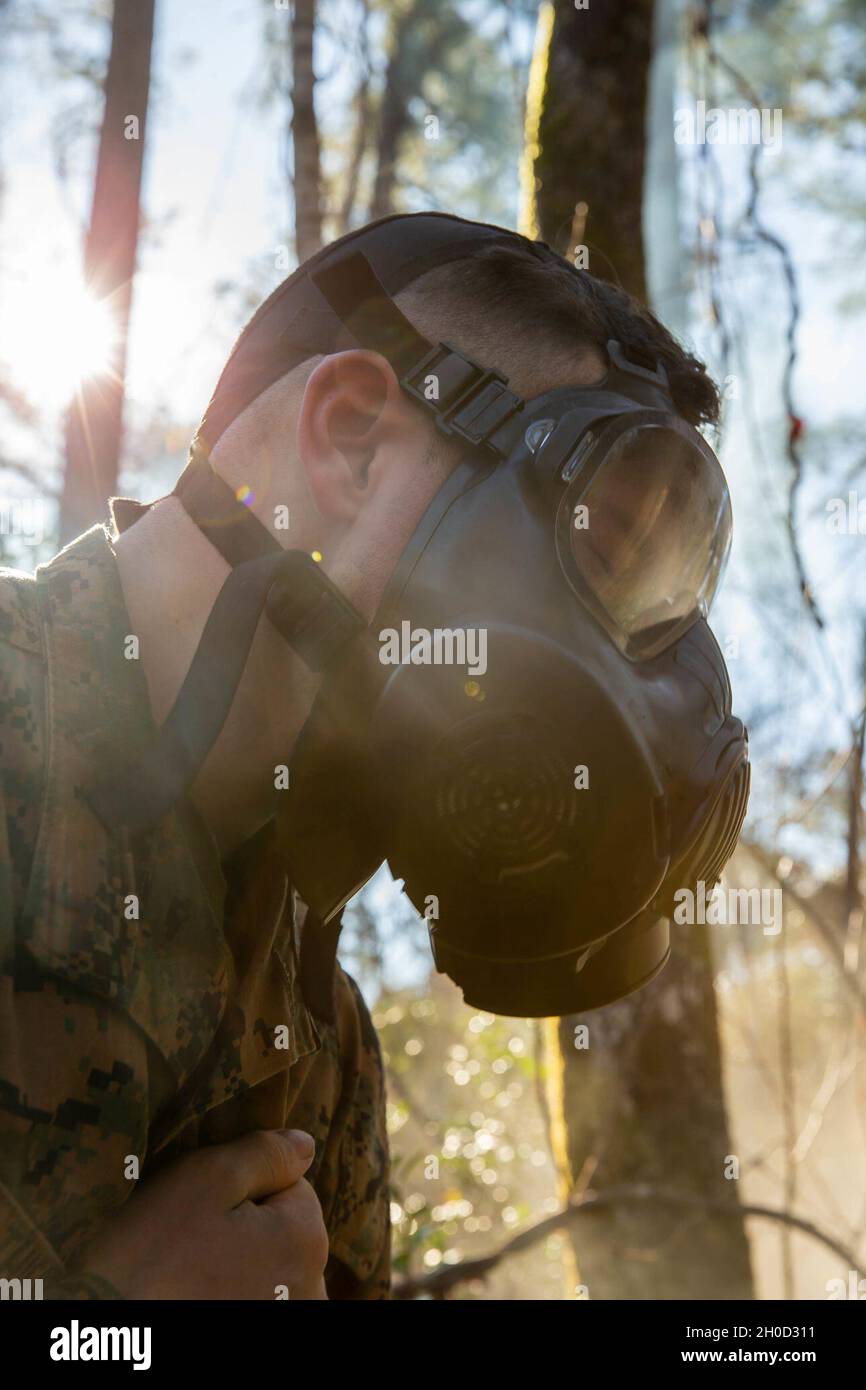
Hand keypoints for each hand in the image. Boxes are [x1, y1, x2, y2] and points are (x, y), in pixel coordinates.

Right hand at [78, 1129, 328, 1299]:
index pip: (293, 1188)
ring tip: (187, 1274)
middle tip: (189, 1241)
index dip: (246, 1187)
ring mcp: (287, 1319)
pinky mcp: (258, 1340)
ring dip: (236, 1267)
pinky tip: (193, 1296)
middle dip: (245, 1228)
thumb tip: (305, 1144)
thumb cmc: (153, 1251)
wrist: (102, 1316)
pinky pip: (255, 1298)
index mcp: (306, 1238)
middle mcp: (311, 1289)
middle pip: (283, 1232)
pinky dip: (228, 1294)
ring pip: (269, 1270)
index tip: (204, 1207)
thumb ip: (265, 1154)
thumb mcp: (207, 1178)